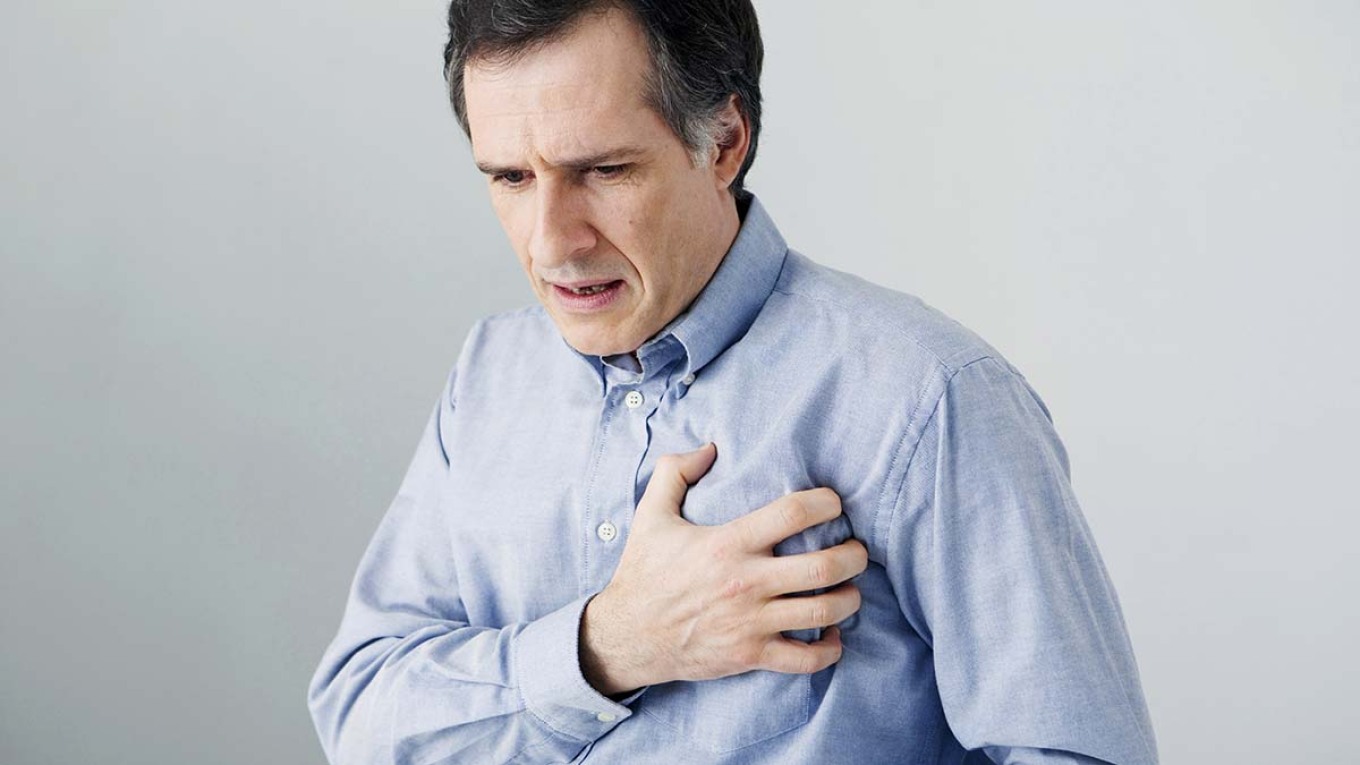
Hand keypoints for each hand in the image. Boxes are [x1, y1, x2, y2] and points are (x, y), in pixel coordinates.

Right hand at [579, 443, 867, 694]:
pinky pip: (805, 658)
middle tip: (857, 550)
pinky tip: (832, 634)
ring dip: (849, 599)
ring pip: (823, 612)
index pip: (793, 513)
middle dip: (853, 556)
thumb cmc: (644, 572)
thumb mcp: (651, 515)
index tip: (834, 503)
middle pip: (823, 567)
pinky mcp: (750, 656)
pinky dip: (829, 649)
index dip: (826, 503)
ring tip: (851, 589)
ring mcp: (750, 622)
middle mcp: (745, 582)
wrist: (626, 636)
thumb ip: (675, 472)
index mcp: (727, 543)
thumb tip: (709, 447)